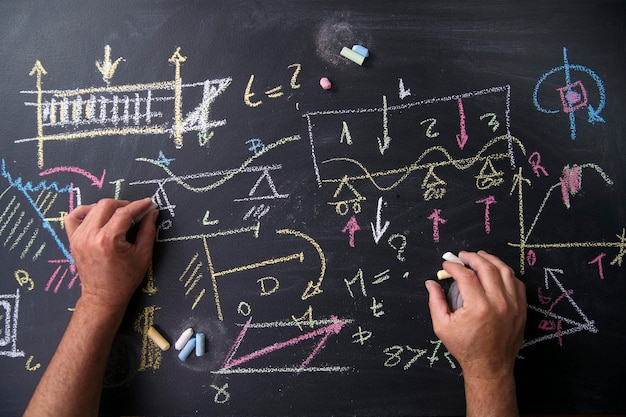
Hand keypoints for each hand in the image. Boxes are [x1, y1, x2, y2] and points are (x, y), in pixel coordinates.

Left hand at [64, 198, 157, 312]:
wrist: (104, 296)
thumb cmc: (125, 279)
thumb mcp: (143, 255)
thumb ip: (148, 230)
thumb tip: (152, 212)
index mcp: (108, 240)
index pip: (124, 212)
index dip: (139, 206)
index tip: (148, 203)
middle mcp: (90, 236)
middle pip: (106, 205)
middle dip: (124, 205)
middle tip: (135, 212)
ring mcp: (79, 237)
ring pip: (93, 208)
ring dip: (108, 208)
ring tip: (119, 216)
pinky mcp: (73, 240)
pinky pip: (74, 216)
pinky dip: (86, 211)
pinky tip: (97, 216)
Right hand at [425, 250, 525, 379]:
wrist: (490, 366)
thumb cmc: (466, 348)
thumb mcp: (442, 326)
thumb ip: (435, 301)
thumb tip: (431, 283)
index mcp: (478, 308)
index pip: (466, 276)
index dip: (454, 266)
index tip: (447, 265)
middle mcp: (498, 304)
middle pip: (487, 268)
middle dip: (472, 258)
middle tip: (462, 256)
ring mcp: (513, 306)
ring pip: (505, 271)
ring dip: (491, 260)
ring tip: (479, 257)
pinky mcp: (521, 309)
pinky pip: (516, 283)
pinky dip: (506, 273)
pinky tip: (495, 271)